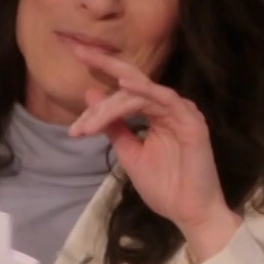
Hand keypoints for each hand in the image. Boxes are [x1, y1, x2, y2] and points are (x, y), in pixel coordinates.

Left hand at [66, 44, 239, 257]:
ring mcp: (181, 111)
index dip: (100, 70)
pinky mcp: (191, 121)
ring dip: (109, 106)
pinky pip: (163, 100)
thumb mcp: (129, 153)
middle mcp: (168, 105)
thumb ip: (113, 126)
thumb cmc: (165, 187)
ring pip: (139, 92)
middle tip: (76, 50)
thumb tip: (91, 95)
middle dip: (102, 63)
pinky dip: (140, 95)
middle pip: (130, 79)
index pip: (124, 86)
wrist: (189, 213)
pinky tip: (120, 92)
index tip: (72, 54)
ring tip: (86, 122)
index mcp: (155, 110)